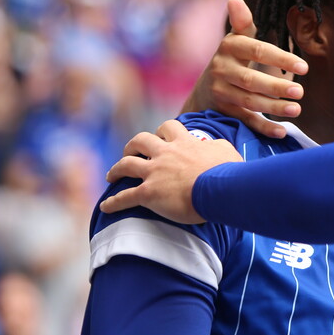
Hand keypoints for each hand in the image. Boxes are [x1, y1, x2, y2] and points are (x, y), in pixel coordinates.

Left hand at [100, 120, 242, 223]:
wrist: (221, 189)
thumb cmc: (228, 172)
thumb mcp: (226, 150)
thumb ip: (215, 145)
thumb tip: (213, 145)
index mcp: (184, 143)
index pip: (169, 127)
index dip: (162, 131)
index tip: (161, 137)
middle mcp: (165, 154)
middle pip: (140, 141)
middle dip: (133, 146)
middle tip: (131, 152)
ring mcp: (154, 173)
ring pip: (126, 165)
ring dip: (116, 170)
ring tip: (111, 176)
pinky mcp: (148, 193)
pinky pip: (125, 197)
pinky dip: (113, 203)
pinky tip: (105, 207)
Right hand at [181, 0, 308, 138]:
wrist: (205, 90)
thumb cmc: (232, 60)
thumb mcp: (236, 40)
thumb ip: (242, 23)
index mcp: (229, 47)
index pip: (257, 50)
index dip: (280, 58)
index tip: (304, 67)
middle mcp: (221, 69)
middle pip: (251, 80)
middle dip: (276, 86)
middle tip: (301, 91)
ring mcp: (221, 92)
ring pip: (249, 101)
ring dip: (274, 107)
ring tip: (297, 109)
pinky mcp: (223, 112)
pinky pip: (245, 120)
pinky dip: (263, 127)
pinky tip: (281, 131)